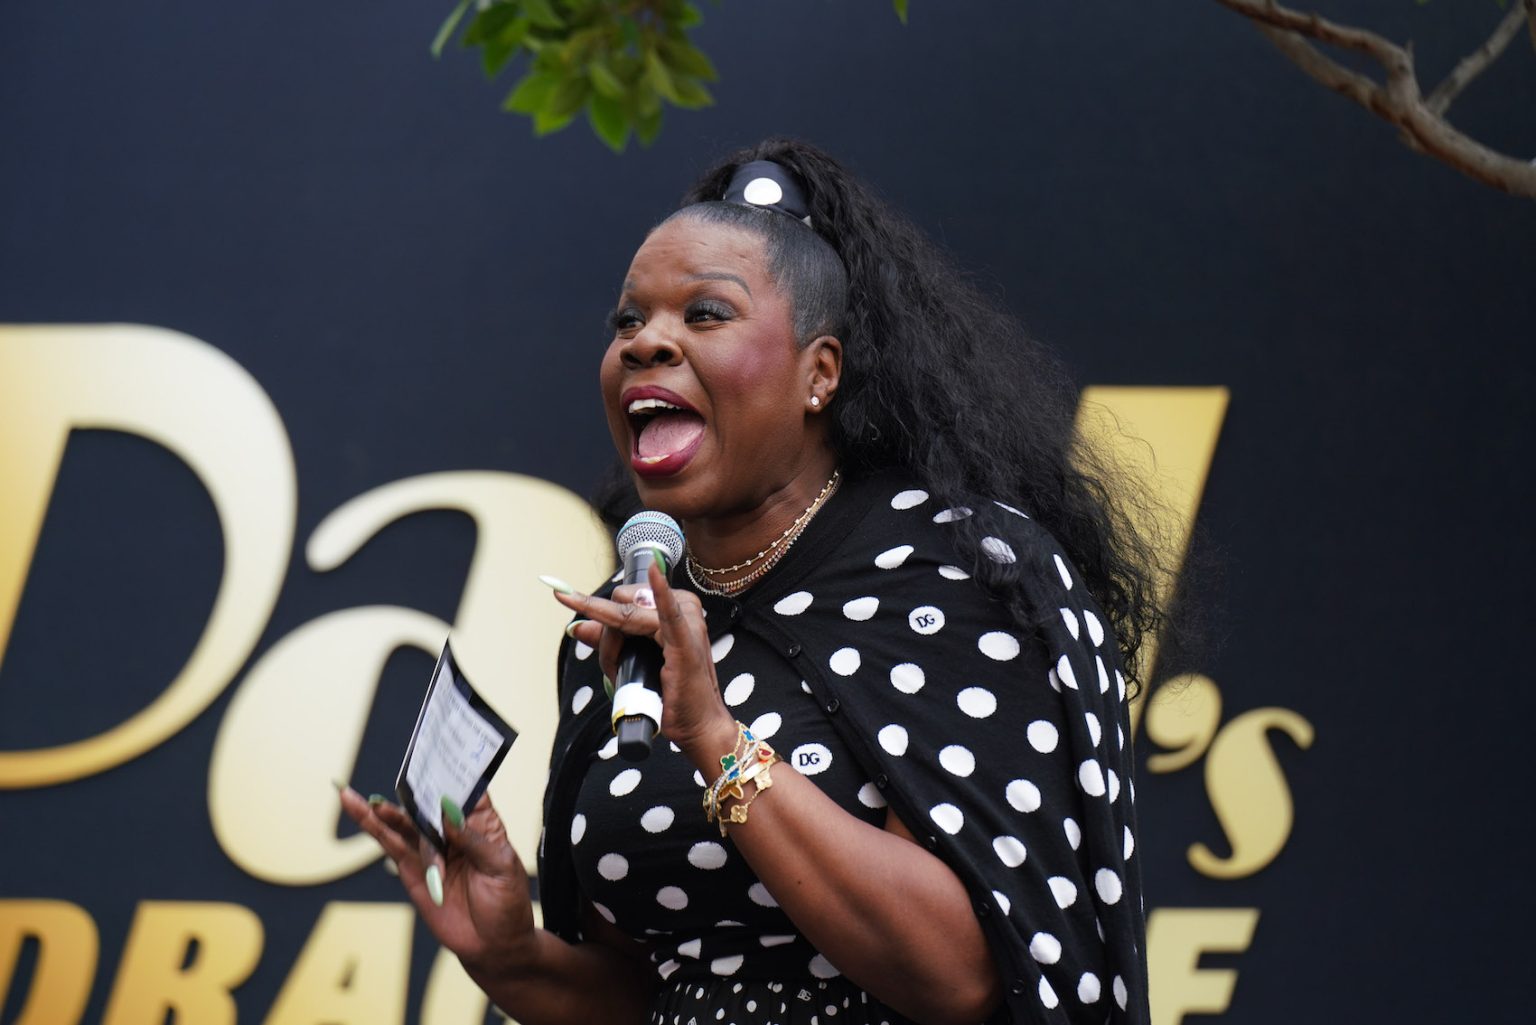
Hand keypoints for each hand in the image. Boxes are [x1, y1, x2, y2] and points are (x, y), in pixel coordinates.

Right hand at [338, 788, 537, 978]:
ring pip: (402, 821)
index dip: (451, 768)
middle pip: (427, 800)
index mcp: (481, 821)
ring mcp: (430, 848)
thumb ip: (472, 839)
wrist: (493, 945)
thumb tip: (446, 811)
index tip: (436, 747)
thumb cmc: (507, 903)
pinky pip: (389, 844)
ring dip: (380, 809)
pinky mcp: (411, 868)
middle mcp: (452, 829)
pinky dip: (372, 827)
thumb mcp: (500, 866)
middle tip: (391, 768)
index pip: (464, 787)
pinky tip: (357, 809)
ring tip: (353, 795)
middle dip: (411, 783)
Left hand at [555, 561, 737, 766]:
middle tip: (619, 665)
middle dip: (608, 633)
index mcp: (674, 605)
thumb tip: (576, 626)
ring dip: (613, 646)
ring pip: (626, 616)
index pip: (624, 598)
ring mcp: (687, 621)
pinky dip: (660, 592)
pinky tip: (654, 571)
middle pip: (622, 602)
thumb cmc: (671, 693)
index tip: (561, 595)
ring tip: (626, 671)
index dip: (598, 611)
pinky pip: (667, 611)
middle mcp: (683, 606)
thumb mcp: (632, 662)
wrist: (697, 724)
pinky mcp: (686, 640)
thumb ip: (608, 640)